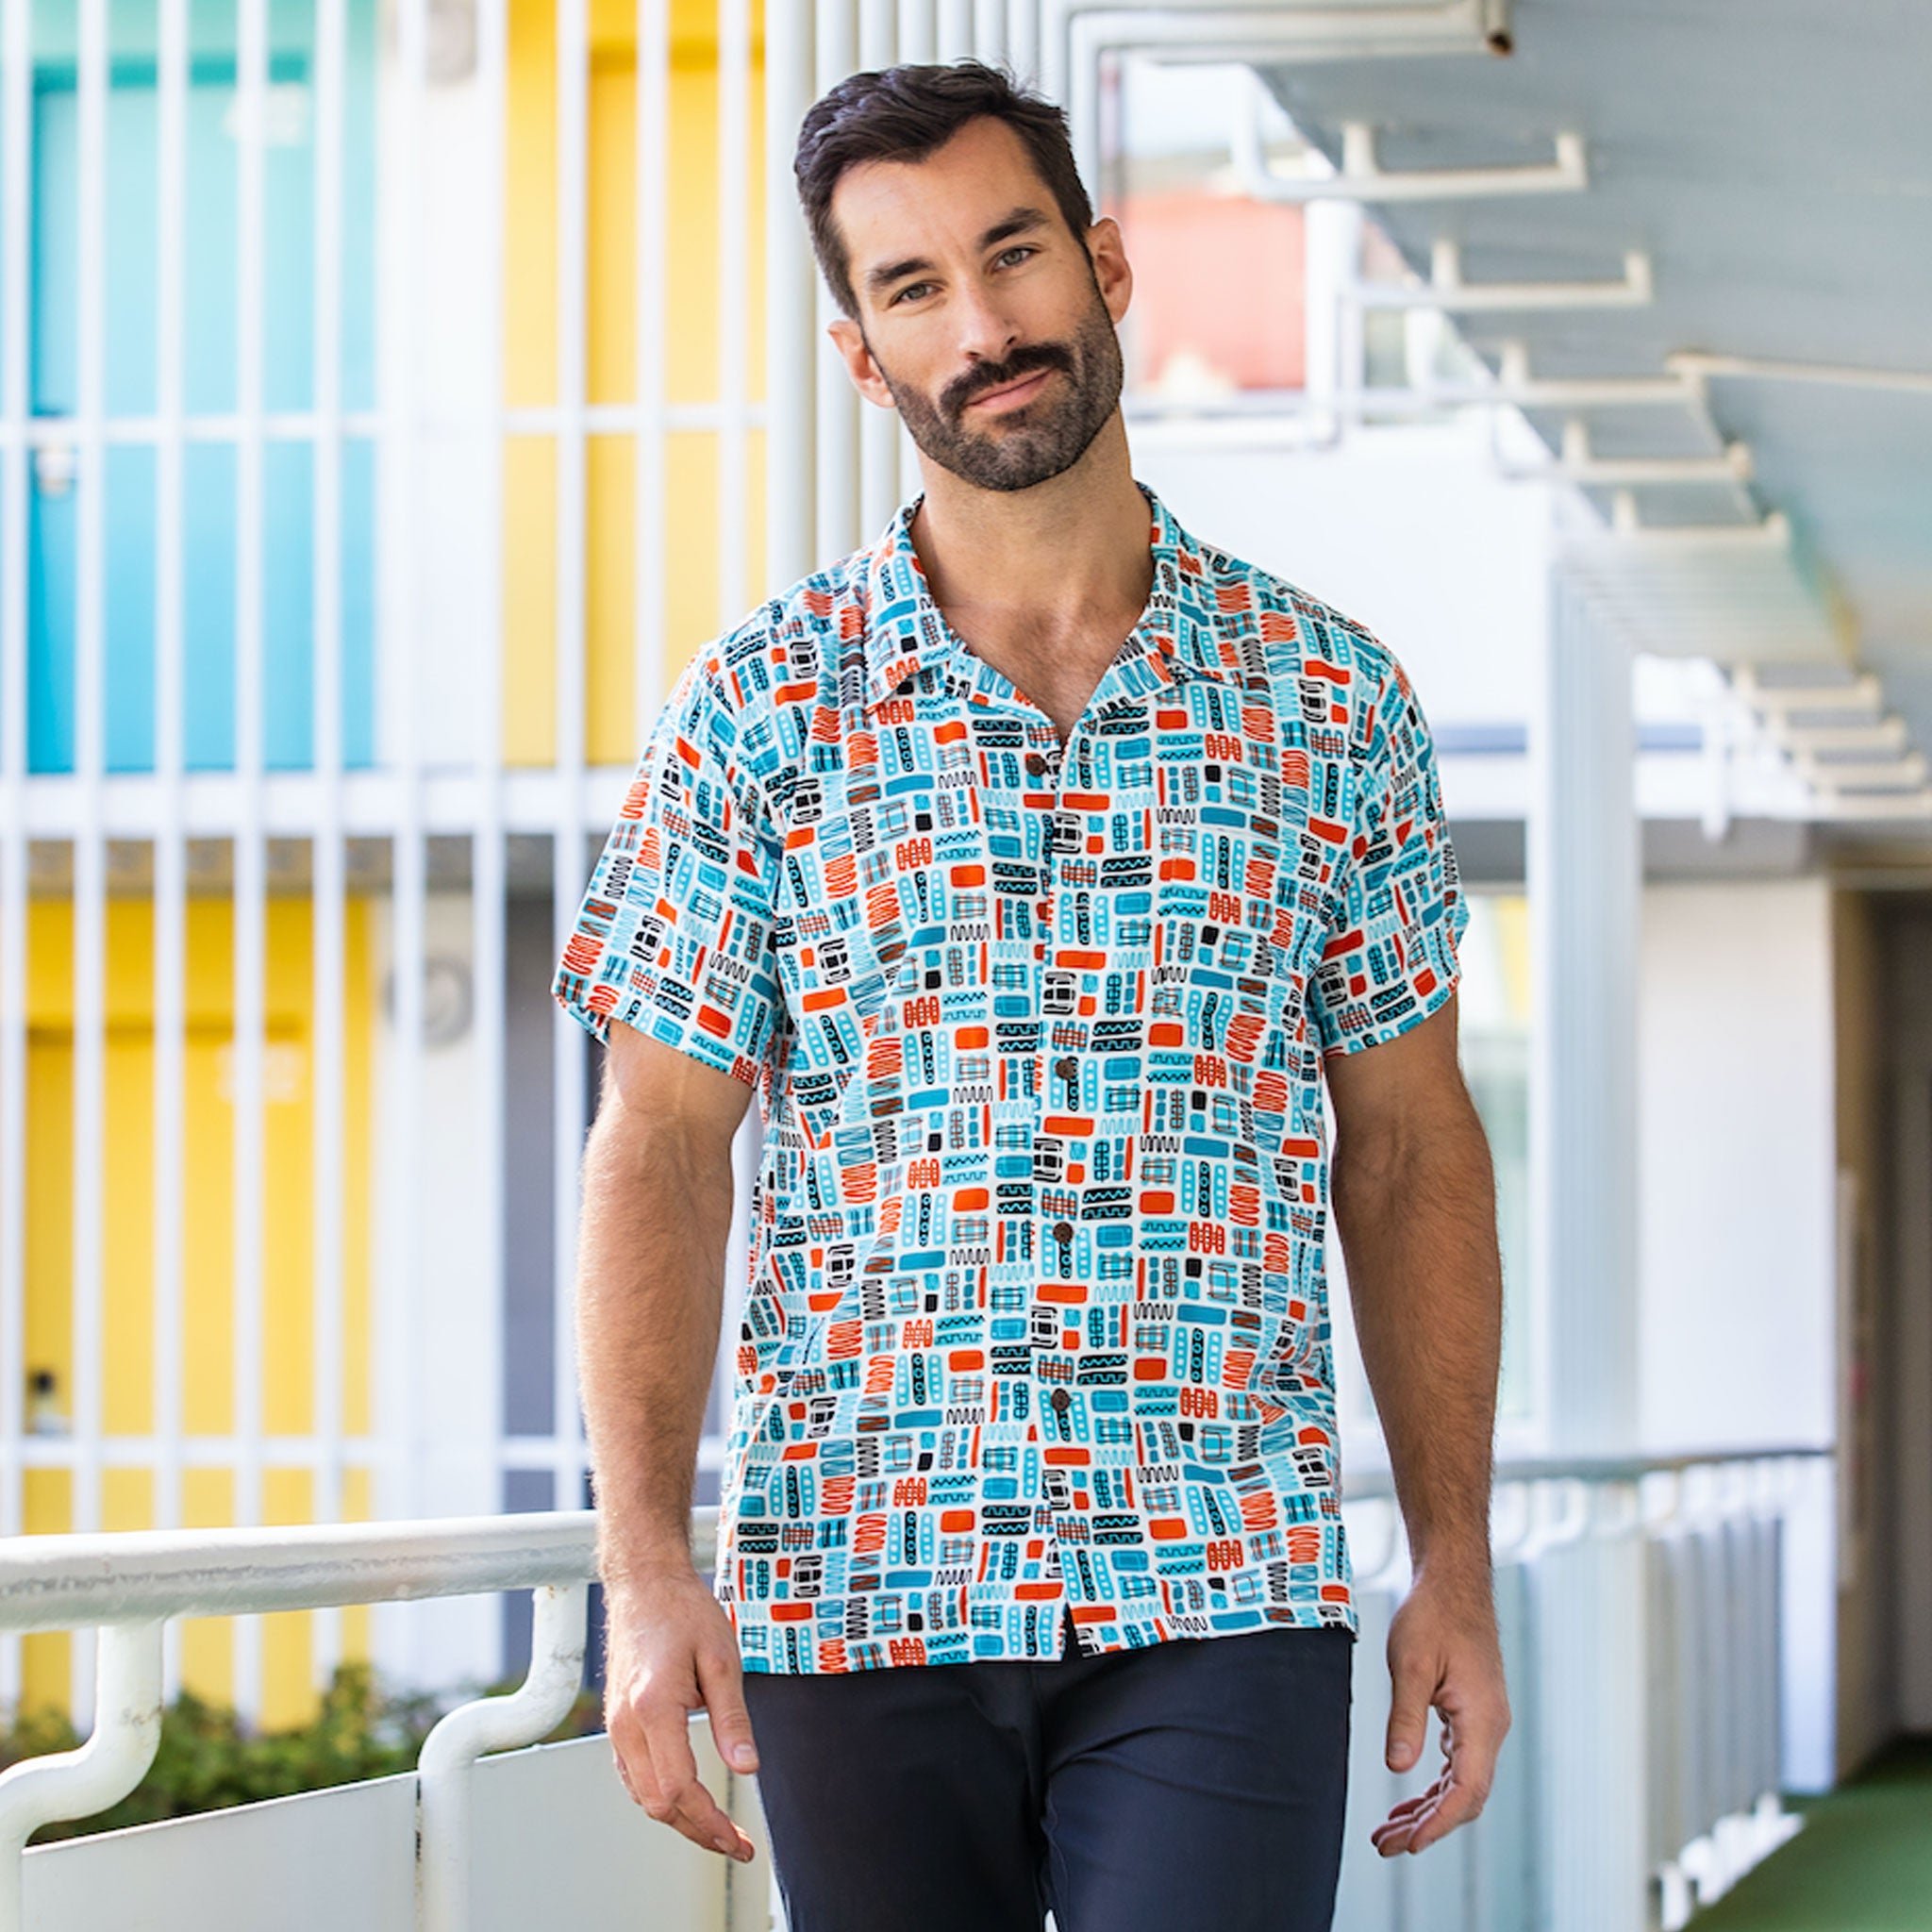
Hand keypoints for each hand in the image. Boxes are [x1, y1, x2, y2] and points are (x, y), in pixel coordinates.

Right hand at [603, 1564, 760, 1863]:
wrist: (644, 1584)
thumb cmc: (683, 1611)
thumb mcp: (723, 1658)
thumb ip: (733, 1719)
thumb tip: (748, 1768)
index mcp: (653, 1708)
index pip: (678, 1790)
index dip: (709, 1823)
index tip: (738, 1838)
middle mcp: (627, 1724)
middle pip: (657, 1804)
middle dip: (698, 1831)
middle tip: (736, 1843)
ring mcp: (616, 1725)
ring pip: (643, 1796)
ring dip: (680, 1819)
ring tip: (719, 1830)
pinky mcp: (617, 1723)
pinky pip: (635, 1777)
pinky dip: (661, 1797)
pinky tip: (688, 1800)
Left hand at [1371, 1564, 1510, 1856]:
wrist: (1453, 1582)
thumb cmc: (1433, 1615)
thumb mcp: (1411, 1665)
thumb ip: (1406, 1718)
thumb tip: (1398, 1769)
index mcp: (1481, 1720)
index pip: (1468, 1791)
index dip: (1439, 1823)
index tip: (1409, 1844)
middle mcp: (1490, 1728)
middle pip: (1466, 1796)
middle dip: (1427, 1825)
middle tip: (1385, 1845)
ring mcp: (1484, 1722)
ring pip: (1462, 1783)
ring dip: (1429, 1809)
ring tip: (1390, 1830)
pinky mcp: (1473, 1714)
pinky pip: (1459, 1763)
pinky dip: (1435, 1785)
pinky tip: (1410, 1795)